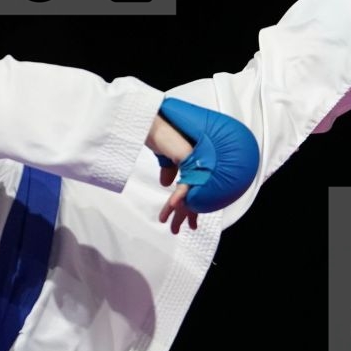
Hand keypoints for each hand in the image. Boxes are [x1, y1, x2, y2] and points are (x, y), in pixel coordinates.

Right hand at [147, 113, 200, 234]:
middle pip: (196, 194)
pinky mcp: (189, 157)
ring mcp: (195, 160)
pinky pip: (186, 182)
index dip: (193, 207)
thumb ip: (168, 169)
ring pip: (190, 192)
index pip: (196, 190)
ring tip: (172, 226)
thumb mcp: (163, 156)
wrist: (152, 121)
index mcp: (193, 162)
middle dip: (189, 214)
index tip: (191, 222)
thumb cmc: (157, 133)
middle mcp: (198, 163)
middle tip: (188, 229)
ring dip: (179, 211)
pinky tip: (174, 206)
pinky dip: (180, 195)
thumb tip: (166, 184)